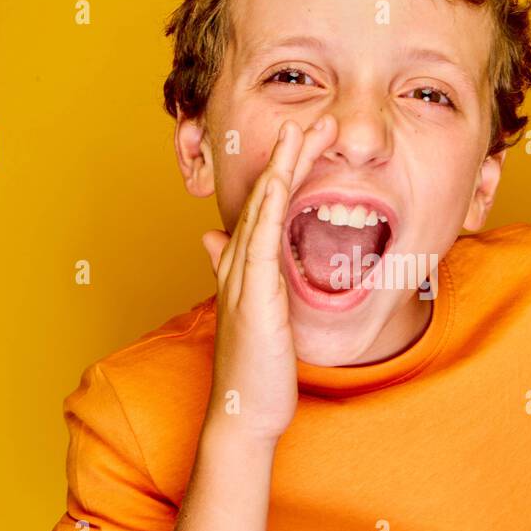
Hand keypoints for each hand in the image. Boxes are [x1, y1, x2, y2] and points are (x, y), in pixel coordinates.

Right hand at [200, 115, 337, 445]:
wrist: (244, 412)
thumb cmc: (256, 369)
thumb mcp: (254, 314)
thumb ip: (241, 275)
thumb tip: (215, 240)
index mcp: (245, 268)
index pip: (267, 207)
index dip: (287, 169)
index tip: (311, 138)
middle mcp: (238, 266)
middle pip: (265, 197)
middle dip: (289, 155)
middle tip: (315, 117)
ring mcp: (243, 280)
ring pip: (262, 210)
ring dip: (283, 167)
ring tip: (304, 131)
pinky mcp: (252, 299)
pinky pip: (260, 244)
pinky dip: (269, 209)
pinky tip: (281, 183)